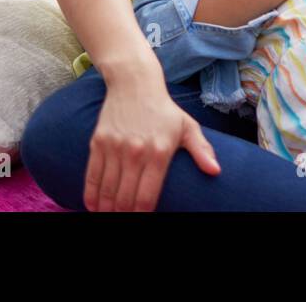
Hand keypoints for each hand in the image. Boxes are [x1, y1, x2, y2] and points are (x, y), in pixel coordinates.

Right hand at [86, 70, 218, 211]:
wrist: (135, 84)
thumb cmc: (164, 110)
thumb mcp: (188, 127)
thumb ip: (202, 150)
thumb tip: (215, 171)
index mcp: (159, 151)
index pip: (147, 196)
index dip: (142, 215)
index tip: (141, 221)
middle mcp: (136, 151)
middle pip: (125, 197)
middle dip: (124, 214)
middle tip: (125, 220)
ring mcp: (115, 147)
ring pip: (107, 190)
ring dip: (107, 209)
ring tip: (110, 216)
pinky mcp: (98, 142)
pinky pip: (91, 175)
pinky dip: (90, 195)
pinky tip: (93, 207)